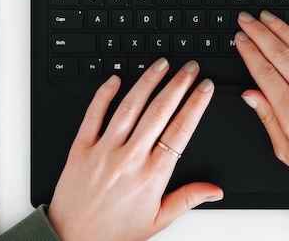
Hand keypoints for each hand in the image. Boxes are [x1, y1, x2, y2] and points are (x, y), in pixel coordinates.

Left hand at [48, 58, 222, 240]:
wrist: (73, 239)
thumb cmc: (114, 232)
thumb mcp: (158, 220)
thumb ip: (188, 199)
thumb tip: (215, 190)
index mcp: (152, 176)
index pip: (181, 131)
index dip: (196, 105)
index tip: (205, 88)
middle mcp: (129, 159)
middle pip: (159, 112)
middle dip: (178, 85)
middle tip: (189, 68)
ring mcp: (103, 151)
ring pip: (129, 107)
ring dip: (147, 81)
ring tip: (161, 64)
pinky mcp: (80, 149)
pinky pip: (93, 115)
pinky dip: (104, 94)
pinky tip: (116, 79)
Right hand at [235, 11, 288, 226]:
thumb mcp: (288, 153)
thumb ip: (268, 119)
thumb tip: (251, 94)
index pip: (265, 74)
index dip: (249, 52)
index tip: (240, 39)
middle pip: (281, 56)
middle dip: (260, 34)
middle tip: (247, 20)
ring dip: (283, 30)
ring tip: (267, 18)